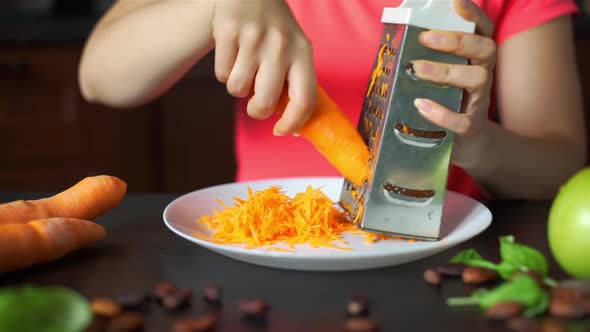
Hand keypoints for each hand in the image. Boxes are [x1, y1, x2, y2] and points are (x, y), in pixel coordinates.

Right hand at [212, 0, 315, 134]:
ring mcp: (253, 38)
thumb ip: (295, 82)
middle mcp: (280, 45)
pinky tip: (233, 55)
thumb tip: (292, 126)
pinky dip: (225, 72)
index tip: (282, 130)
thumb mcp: (295, 48)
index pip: (304, 100)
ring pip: (238, 90)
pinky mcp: (228, 31)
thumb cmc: (275, 27)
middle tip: (256, 102)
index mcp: (303, 52)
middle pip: (265, 102)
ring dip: (239, 87)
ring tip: (245, 68)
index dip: (293, 123)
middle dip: (257, 110)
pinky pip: (221, 74)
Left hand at [410, 0, 495, 172]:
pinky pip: (463, 120)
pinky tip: (422, 105)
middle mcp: (483, 74)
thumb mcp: (445, 76)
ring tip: (417, 69)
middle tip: (425, 38)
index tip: (455, 2)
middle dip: (456, 40)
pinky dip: (442, 112)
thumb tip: (393, 39)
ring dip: (446, 71)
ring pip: (477, 79)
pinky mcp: (471, 127)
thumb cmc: (450, 101)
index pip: (483, 31)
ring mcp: (479, 101)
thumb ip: (429, 57)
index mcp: (476, 59)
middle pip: (484, 50)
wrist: (469, 143)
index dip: (473, 14)